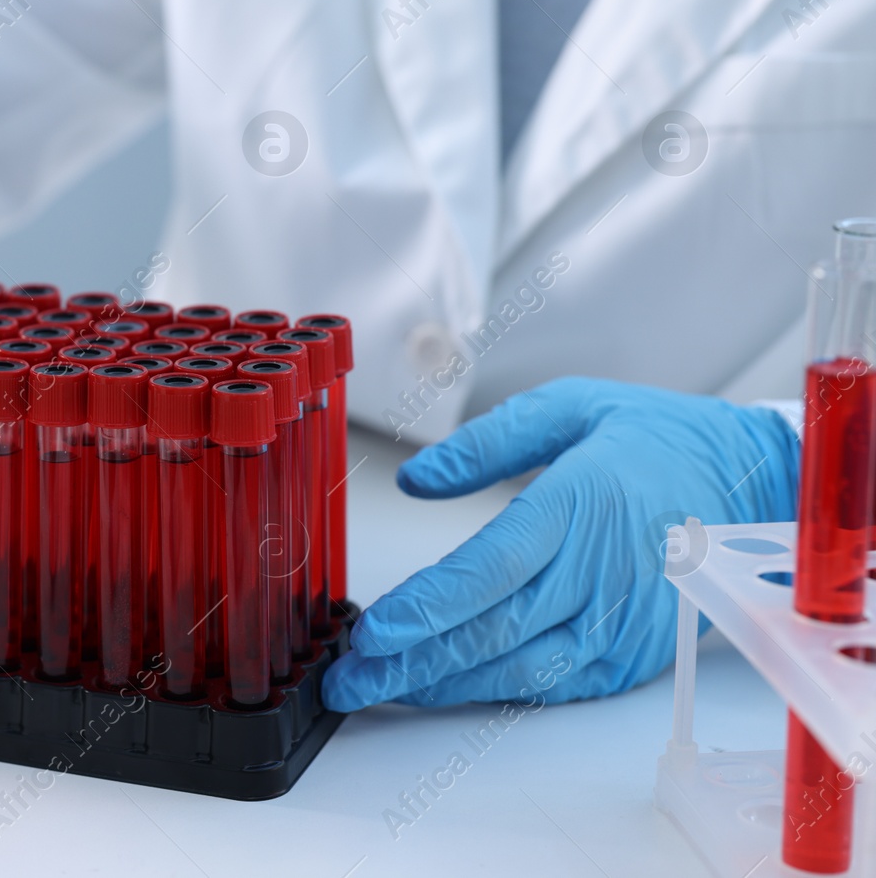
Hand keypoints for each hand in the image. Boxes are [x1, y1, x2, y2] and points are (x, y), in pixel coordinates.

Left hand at [323, 377, 798, 709]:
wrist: (752, 484)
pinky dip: (495, 691)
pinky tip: (446, 688)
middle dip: (409, 663)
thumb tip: (416, 479)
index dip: (425, 609)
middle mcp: (598, 573)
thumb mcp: (569, 406)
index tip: (369, 632)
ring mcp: (618, 622)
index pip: (488, 570)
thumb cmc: (654, 440)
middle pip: (490, 631)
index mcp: (578, 505)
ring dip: (442, 684)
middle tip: (347, 679)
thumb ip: (486, 442)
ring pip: (518, 669)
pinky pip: (555, 685)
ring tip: (380, 689)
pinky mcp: (631, 653)